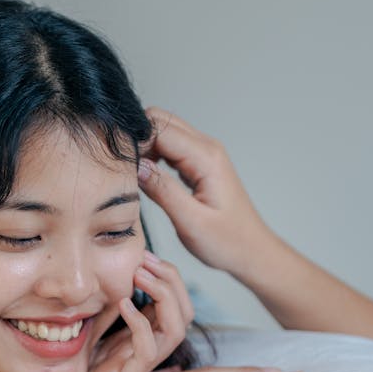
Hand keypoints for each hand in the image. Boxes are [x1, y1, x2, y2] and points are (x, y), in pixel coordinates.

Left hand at [0, 260, 191, 371]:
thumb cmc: (53, 366)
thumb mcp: (83, 325)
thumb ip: (101, 306)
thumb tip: (114, 272)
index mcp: (136, 339)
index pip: (173, 306)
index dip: (166, 277)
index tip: (143, 256)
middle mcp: (142, 354)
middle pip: (183, 315)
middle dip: (171, 281)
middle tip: (145, 260)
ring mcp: (135, 371)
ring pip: (175, 331)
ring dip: (163, 297)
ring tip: (140, 276)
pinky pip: (146, 352)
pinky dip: (141, 323)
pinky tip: (123, 304)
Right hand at [137, 108, 271, 276]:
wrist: (251, 251)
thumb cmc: (227, 241)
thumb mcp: (191, 222)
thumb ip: (163, 191)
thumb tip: (137, 167)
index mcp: (206, 158)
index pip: (160, 129)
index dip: (135, 141)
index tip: (121, 165)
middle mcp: (206, 148)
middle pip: (161, 121)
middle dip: (137, 138)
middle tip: (124, 169)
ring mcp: (203, 154)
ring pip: (163, 131)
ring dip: (144, 146)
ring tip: (132, 175)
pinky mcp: (198, 164)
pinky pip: (169, 147)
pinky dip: (152, 155)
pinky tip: (146, 177)